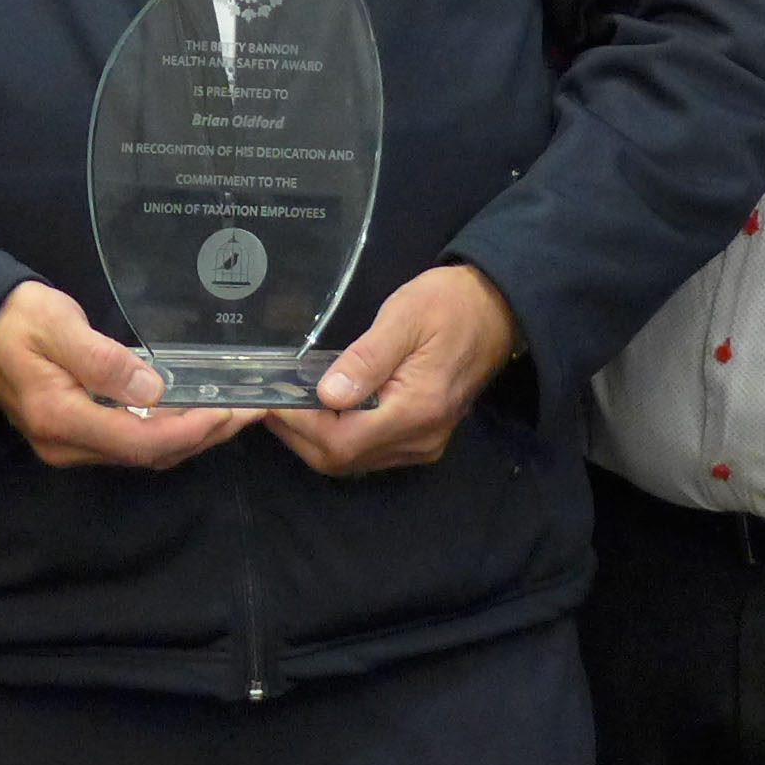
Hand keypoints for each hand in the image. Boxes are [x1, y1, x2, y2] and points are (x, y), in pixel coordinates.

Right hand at [0, 278, 255, 469]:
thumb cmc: (18, 318)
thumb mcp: (58, 325)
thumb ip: (103, 359)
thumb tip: (154, 390)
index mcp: (60, 418)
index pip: (138, 440)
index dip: (189, 431)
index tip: (230, 410)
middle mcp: (66, 445)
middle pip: (148, 455)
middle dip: (204, 436)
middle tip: (252, 411)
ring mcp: (71, 446)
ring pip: (144, 454)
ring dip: (192, 437)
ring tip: (236, 414)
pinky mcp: (78, 438)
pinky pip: (133, 444)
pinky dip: (171, 433)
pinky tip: (196, 414)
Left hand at [263, 264, 517, 475]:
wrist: (497, 310)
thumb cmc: (449, 304)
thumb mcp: (404, 317)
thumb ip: (366, 358)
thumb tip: (327, 395)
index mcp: (417, 409)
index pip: (341, 439)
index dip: (299, 423)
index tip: (268, 398)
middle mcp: (420, 438)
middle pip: (342, 459)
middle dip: (298, 435)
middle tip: (267, 401)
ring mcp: (422, 444)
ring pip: (352, 460)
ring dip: (313, 438)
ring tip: (286, 403)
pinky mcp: (422, 439)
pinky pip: (368, 452)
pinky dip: (337, 437)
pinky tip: (320, 410)